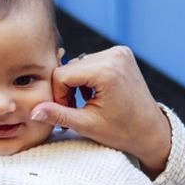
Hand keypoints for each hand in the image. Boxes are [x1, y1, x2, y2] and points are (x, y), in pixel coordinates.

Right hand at [30, 46, 171, 176]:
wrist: (151, 130)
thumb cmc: (122, 132)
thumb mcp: (87, 125)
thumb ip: (58, 115)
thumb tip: (33, 111)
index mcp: (106, 71)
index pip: (62, 74)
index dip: (58, 95)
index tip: (67, 113)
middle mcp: (114, 55)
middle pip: (70, 68)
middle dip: (67, 90)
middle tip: (75, 111)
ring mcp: (120, 52)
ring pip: (79, 64)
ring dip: (77, 84)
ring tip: (86, 104)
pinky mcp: (122, 54)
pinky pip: (92, 62)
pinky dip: (89, 77)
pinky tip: (96, 94)